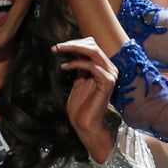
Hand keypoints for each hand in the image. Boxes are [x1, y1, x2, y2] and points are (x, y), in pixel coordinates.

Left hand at [53, 36, 117, 161]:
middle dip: (72, 43)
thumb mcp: (79, 80)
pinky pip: (91, 66)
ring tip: (58, 51)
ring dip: (72, 49)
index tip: (58, 47)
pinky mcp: (107, 82)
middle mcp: (110, 69)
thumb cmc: (81, 106)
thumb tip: (75, 51)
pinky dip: (76, 64)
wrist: (85, 124)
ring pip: (93, 51)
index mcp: (104, 67)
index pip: (92, 45)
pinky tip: (64, 67)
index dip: (75, 43)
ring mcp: (110, 75)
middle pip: (92, 45)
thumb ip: (81, 66)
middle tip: (56, 47)